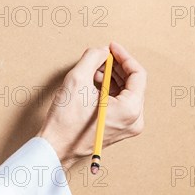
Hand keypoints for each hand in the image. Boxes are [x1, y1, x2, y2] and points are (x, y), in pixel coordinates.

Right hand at [37, 42, 145, 169]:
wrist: (57, 147)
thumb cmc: (66, 120)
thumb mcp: (77, 79)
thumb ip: (92, 57)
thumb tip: (102, 51)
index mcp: (130, 109)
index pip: (138, 74)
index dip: (124, 57)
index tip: (111, 47)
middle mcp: (135, 120)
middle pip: (134, 83)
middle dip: (117, 66)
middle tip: (102, 56)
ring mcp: (128, 127)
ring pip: (127, 92)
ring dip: (113, 77)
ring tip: (94, 69)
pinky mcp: (120, 129)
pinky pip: (121, 103)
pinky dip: (110, 90)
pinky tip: (95, 83)